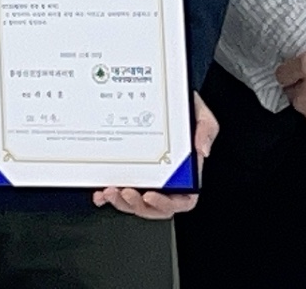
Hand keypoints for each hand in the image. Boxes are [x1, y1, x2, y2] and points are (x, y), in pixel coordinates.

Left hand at [91, 94, 213, 218]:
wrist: (165, 98)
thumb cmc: (184, 110)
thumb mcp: (202, 116)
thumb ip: (206, 130)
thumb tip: (202, 150)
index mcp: (186, 174)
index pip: (182, 200)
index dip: (166, 204)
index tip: (150, 195)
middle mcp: (166, 180)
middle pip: (154, 207)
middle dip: (137, 205)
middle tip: (125, 192)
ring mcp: (146, 177)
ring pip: (134, 202)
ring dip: (121, 202)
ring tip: (109, 191)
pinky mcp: (129, 171)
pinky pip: (119, 189)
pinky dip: (108, 195)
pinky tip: (100, 192)